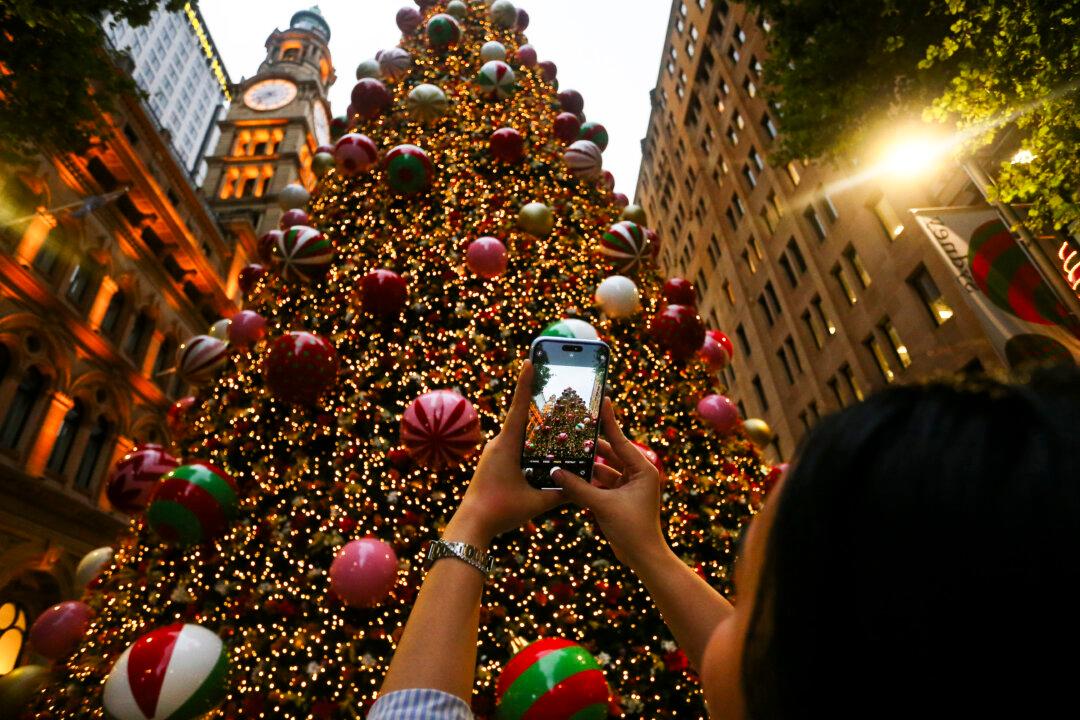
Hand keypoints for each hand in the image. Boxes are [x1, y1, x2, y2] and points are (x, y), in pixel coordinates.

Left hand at [446, 360, 564, 546]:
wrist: (471, 525)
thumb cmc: (500, 511)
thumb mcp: (536, 502)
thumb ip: (561, 493)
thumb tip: (584, 488)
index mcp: (506, 445)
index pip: (519, 407)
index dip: (525, 383)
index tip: (529, 361)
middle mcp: (498, 444)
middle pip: (522, 417)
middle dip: (538, 403)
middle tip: (556, 389)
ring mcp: (494, 453)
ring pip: (519, 434)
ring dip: (535, 426)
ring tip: (556, 420)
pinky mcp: (494, 463)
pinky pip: (514, 447)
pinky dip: (529, 444)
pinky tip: (543, 450)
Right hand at [552, 397, 666, 566]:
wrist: (643, 557)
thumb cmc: (632, 529)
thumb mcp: (602, 505)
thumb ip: (578, 487)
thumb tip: (556, 471)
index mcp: (642, 469)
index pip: (621, 440)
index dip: (609, 421)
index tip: (601, 400)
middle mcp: (637, 474)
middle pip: (610, 452)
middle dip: (592, 443)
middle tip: (574, 427)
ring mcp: (628, 486)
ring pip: (603, 468)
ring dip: (586, 464)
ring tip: (566, 450)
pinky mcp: (618, 498)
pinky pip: (599, 483)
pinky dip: (586, 480)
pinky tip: (568, 473)